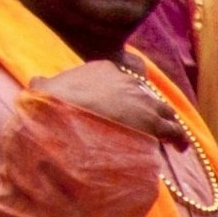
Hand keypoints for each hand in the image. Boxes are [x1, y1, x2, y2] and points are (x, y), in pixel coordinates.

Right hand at [35, 59, 185, 140]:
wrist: (63, 116)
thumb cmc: (50, 105)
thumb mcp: (42, 90)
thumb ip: (43, 85)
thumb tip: (37, 82)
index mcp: (103, 69)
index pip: (122, 80)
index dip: (125, 95)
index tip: (124, 107)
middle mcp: (127, 81)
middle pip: (145, 94)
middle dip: (148, 108)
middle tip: (148, 124)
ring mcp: (142, 100)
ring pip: (164, 110)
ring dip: (167, 122)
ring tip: (170, 137)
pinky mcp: (153, 122)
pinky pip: (173, 130)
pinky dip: (178, 138)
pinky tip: (180, 147)